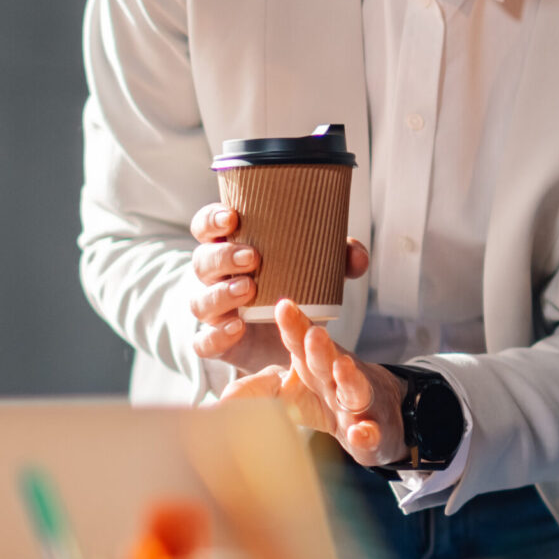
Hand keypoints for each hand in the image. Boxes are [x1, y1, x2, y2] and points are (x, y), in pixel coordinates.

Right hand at [188, 202, 368, 373]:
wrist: (283, 338)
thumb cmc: (292, 286)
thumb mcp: (317, 267)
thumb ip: (339, 257)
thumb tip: (358, 256)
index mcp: (230, 249)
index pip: (206, 227)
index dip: (211, 220)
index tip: (232, 217)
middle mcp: (215, 278)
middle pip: (202, 261)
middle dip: (223, 256)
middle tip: (253, 257)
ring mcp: (212, 311)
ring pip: (200, 300)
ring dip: (220, 293)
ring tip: (249, 288)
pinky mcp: (216, 342)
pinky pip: (204, 341)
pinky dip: (216, 335)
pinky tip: (237, 328)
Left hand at [224, 300, 410, 465]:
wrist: (379, 415)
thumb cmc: (328, 397)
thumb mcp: (289, 392)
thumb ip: (258, 391)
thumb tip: (221, 400)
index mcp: (315, 365)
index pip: (302, 342)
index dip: (293, 325)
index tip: (283, 305)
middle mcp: (339, 378)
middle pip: (329, 361)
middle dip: (321, 348)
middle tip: (313, 334)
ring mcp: (359, 405)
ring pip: (356, 390)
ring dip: (349, 379)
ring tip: (342, 368)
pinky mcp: (373, 433)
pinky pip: (371, 434)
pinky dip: (367, 433)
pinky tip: (360, 432)